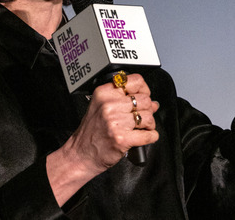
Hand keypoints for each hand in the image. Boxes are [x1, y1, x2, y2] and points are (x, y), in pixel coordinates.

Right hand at [46, 74, 158, 204]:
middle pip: (145, 100)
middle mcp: (109, 105)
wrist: (81, 154)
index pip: (135, 81)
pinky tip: (142, 137)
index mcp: (104, 93)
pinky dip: (151, 137)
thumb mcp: (102, 108)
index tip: (144, 97)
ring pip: (148, 117)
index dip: (144, 90)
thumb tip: (152, 103)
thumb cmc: (91, 132)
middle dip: (148, 110)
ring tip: (141, 129)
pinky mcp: (122, 138)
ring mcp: (115, 122)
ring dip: (149, 125)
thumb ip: (125, 102)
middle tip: (141, 118)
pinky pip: (149, 135)